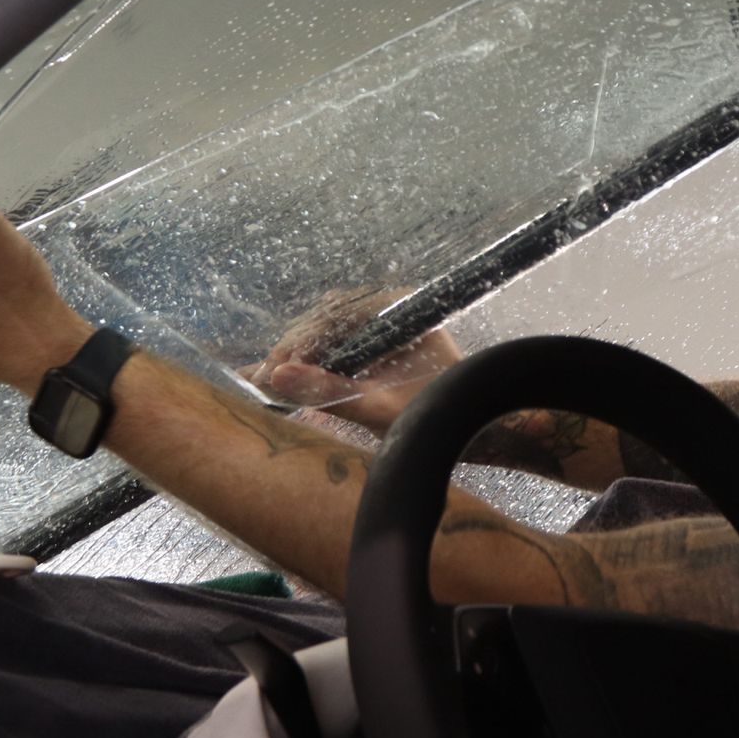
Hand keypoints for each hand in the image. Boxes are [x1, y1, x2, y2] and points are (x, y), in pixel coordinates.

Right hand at [243, 288, 462, 434]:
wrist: (472, 431)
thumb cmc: (434, 419)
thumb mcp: (378, 409)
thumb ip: (329, 392)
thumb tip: (277, 376)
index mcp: (401, 308)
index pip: (336, 313)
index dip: (299, 340)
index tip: (273, 367)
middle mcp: (394, 306)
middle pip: (330, 318)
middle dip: (296, 347)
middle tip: (266, 376)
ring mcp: (388, 323)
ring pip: (332, 330)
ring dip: (304, 354)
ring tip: (276, 379)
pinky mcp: (383, 343)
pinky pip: (343, 343)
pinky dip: (319, 360)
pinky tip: (298, 378)